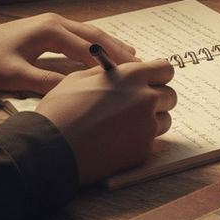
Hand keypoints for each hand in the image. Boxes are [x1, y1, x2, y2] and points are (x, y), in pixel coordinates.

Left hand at [0, 13, 137, 94]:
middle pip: (96, 36)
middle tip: (141, 66)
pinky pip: (80, 36)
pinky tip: (107, 53)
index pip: (89, 48)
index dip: (111, 63)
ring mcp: (52, 23)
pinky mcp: (48, 29)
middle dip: (119, 51)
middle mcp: (55, 22)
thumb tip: (78, 89)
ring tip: (133, 58)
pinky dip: (97, 45)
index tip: (130, 76)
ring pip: (90, 34)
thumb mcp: (15, 76)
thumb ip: (48, 82)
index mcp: (50, 31)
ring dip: (111, 46)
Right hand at [36, 60, 176, 184]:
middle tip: (138, 105)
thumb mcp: (78, 79)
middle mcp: (146, 98)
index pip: (166, 69)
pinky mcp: (143, 149)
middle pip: (170, 96)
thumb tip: (120, 70)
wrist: (49, 149)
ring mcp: (147, 126)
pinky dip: (139, 140)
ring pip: (164, 120)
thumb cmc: (60, 111)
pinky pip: (151, 141)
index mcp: (131, 76)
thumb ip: (107, 73)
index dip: (159, 75)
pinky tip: (116, 141)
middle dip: (158, 99)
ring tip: (124, 125)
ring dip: (151, 120)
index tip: (154, 80)